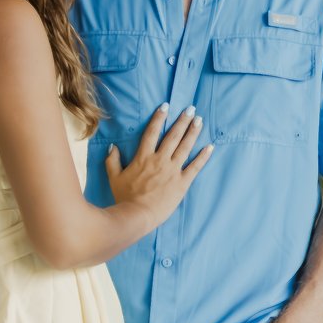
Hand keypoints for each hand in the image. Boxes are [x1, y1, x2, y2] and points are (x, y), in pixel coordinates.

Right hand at [106, 104, 211, 229]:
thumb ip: (112, 160)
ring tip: (200, 120)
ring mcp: (173, 170)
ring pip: (185, 147)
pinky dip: (204, 156)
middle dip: (182, 121)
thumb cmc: (125, 198)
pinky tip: (210, 147)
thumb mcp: (114, 177)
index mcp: (143, 157)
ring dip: (193, 132)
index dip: (159, 118)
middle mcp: (160, 160)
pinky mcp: (182, 182)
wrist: (138, 215)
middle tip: (190, 109)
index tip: (166, 106)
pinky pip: (195, 167)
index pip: (152, 132)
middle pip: (173, 136)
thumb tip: (113, 147)